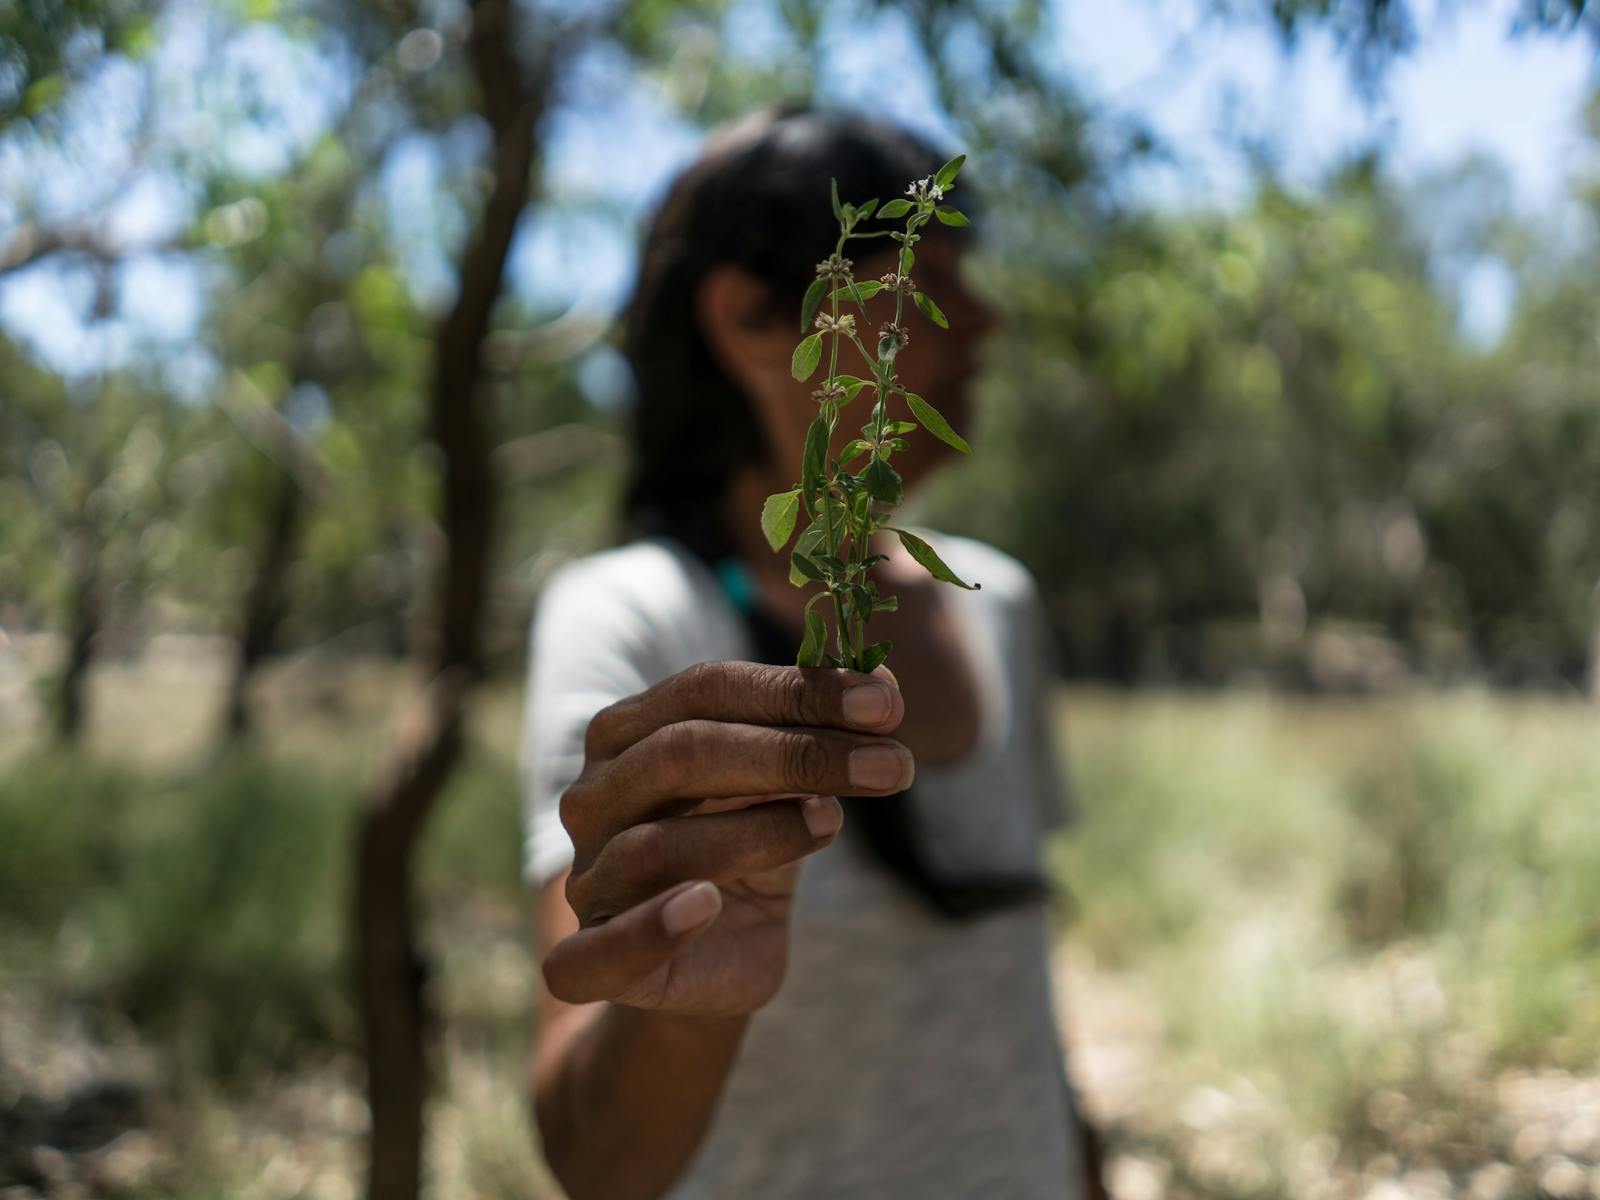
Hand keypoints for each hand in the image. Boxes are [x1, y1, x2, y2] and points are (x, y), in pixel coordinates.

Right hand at [541, 661, 909, 1015]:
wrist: (718, 959)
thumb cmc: (751, 847)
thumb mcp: (786, 787)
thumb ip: (814, 733)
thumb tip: (880, 686)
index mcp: (628, 732)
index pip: (706, 689)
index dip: (797, 690)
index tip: (887, 703)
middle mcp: (594, 796)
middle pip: (683, 753)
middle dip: (797, 754)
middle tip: (892, 765)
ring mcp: (586, 878)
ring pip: (655, 845)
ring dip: (758, 832)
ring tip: (830, 825)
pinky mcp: (590, 960)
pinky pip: (596, 952)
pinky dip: (652, 927)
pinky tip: (708, 905)